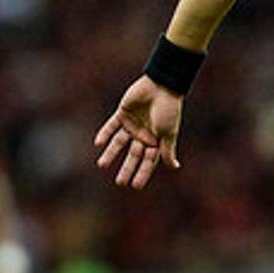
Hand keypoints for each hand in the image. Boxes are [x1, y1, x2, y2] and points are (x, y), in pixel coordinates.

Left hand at [95, 75, 182, 189]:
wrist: (162, 85)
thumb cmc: (168, 109)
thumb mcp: (169, 133)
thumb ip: (168, 150)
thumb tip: (175, 167)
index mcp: (156, 140)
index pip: (148, 161)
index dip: (142, 173)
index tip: (135, 186)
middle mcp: (143, 134)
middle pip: (133, 155)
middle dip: (126, 168)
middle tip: (119, 182)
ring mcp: (132, 124)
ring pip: (119, 142)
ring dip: (111, 153)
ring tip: (101, 164)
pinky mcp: (123, 113)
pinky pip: (112, 125)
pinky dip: (105, 133)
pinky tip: (98, 143)